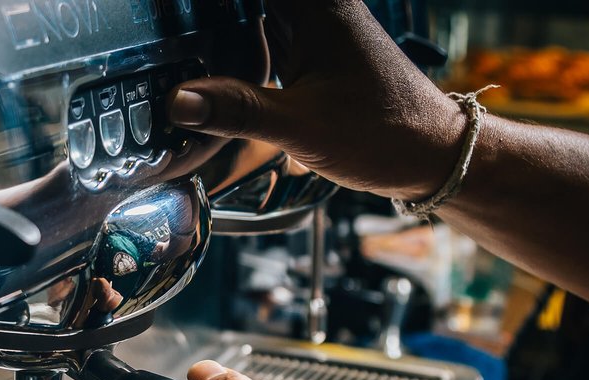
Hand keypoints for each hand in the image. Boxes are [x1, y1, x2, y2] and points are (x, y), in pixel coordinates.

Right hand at [166, 1, 463, 199]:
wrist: (432, 154)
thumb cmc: (385, 134)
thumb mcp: (300, 126)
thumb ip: (234, 109)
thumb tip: (175, 101)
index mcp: (318, 4)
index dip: (198, 7)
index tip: (161, 11)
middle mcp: (319, 4)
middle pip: (241, 5)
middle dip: (203, 17)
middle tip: (156, 29)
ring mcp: (316, 22)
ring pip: (253, 10)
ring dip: (217, 24)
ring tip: (171, 44)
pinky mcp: (313, 45)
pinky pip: (262, 27)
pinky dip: (235, 40)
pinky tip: (207, 65)